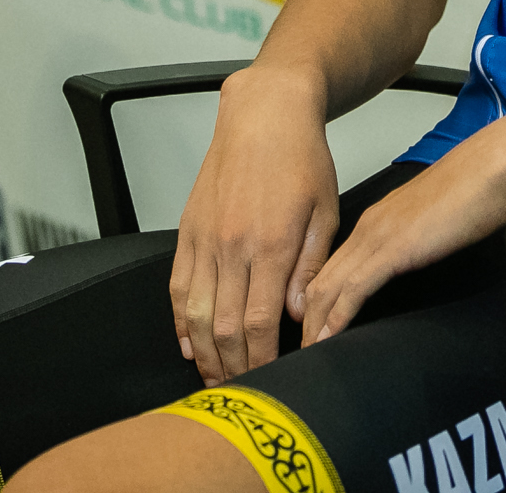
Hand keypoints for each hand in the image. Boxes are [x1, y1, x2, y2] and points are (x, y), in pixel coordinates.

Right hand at [169, 67, 339, 385]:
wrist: (264, 114)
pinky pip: (178, 286)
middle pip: (226, 327)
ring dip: (203, 352)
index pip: (262, 323)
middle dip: (233, 367)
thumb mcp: (326, 212)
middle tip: (240, 391)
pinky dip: (180, 320)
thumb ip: (312, 268)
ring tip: (213, 378)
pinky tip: (188, 343)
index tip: (269, 379)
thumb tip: (298, 315)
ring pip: (196, 314)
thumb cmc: (302, 159)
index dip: (263, 359)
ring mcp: (205, 239)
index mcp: (272, 244)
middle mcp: (233, 245)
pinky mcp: (188, 230)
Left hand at [299, 111, 505, 346]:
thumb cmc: (477, 188)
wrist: (498, 165)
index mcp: (376, 220)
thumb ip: (416, 239)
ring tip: (301, 357)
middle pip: (318, 280)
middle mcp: (369, 226)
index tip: (303, 331)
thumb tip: (413, 258)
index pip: (330, 266)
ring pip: (328, 286)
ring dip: (311, 325)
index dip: (311, 301)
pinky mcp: (396, 249)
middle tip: (291, 352)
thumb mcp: (435, 219)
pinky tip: (325, 339)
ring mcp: (379, 236)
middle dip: (302, 319)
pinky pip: (355, 288)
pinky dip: (336, 317)